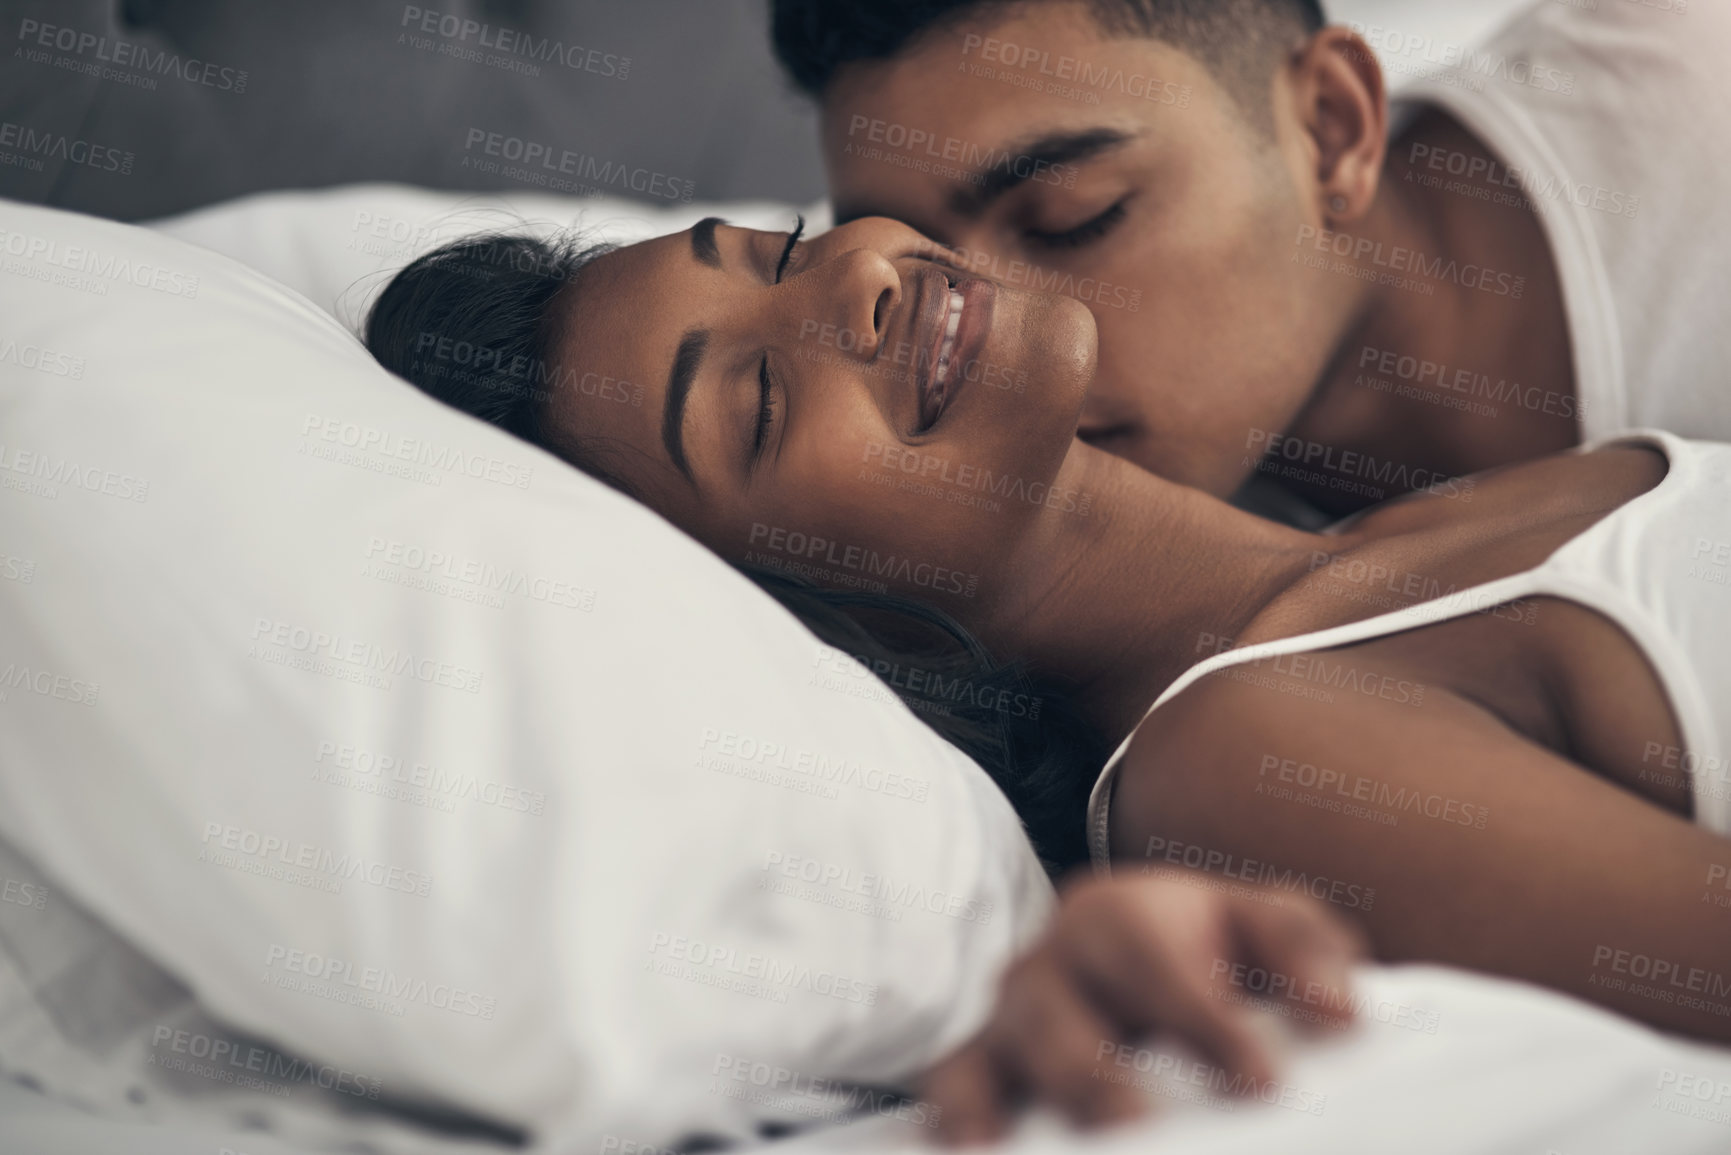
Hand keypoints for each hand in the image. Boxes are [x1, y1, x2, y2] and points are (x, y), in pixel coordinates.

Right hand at [921, 869, 1367, 1144]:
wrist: (1136, 956)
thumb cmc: (1209, 947)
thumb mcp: (1264, 925)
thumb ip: (1306, 949)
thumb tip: (1340, 1013)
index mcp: (1120, 915)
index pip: (1153, 959)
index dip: (1200, 1020)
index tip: (1261, 1084)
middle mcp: (1051, 961)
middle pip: (1057, 1009)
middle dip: (1095, 1074)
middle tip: (1142, 1126)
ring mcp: (1008, 1017)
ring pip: (994, 1050)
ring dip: (1024, 1105)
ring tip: (1084, 1145)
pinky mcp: (979, 1065)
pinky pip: (951, 1085)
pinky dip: (958, 1114)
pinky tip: (977, 1149)